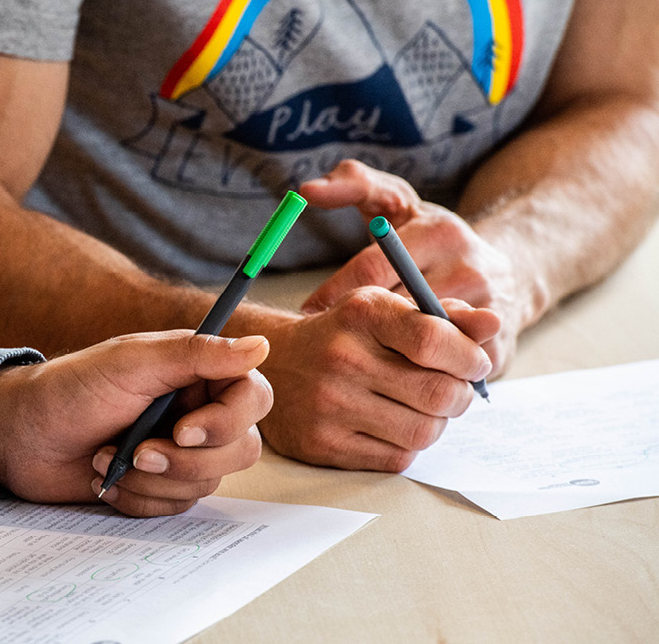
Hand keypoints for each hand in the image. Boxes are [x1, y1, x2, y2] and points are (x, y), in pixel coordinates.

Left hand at [0, 331, 271, 516]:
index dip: (228, 421)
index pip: (253, 398)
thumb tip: (260, 345)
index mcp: (198, 374)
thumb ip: (196, 354)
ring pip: (208, 483)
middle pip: (240, 449)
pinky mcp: (160, 485)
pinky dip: (139, 498)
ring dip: (154, 479)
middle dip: (185, 460)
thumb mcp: (130, 363)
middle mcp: (197, 411)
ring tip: (107, 458)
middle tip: (137, 451)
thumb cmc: (70, 389)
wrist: (19, 437)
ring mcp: (181, 451)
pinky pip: (176, 507)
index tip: (184, 429)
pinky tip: (105, 479)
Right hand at [260, 287, 499, 470]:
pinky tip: (393, 425)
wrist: (274, 365)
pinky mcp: (323, 444)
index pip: (434, 340)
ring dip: (436, 424)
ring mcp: (329, 405)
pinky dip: (407, 445)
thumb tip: (493, 324)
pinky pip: (396, 458)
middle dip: (460, 397)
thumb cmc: (343, 336)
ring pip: (423, 432)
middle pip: (438, 394)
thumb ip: (443, 317)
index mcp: (361, 315)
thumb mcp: (386, 311)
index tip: (474, 364)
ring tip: (421, 409)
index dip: (469, 358)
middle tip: (452, 391)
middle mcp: (341, 358)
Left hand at [299, 160, 528, 373]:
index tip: (307, 312)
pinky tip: (391, 378)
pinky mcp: (498, 351)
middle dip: (356, 330)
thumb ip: (354, 185)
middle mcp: (470, 271)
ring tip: (354, 364)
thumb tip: (306, 190)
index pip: (372, 271)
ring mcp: (489, 314)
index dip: (333, 294)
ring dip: (384, 358)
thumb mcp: (399, 203)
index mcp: (440, 234)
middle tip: (323, 343)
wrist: (510, 272)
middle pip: (395, 313)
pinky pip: (444, 376)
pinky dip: (415, 378)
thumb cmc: (432, 239)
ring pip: (419, 350)